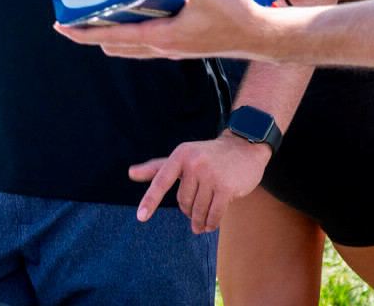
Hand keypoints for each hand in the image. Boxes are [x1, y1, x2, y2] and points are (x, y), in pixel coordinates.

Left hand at [54, 0, 282, 60]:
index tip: (60, 25)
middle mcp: (161, 47)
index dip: (81, 32)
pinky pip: (145, 41)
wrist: (261, 36)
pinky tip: (134, 10)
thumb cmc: (235, 15)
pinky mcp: (181, 44)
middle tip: (73, 15)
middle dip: (90, 32)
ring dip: (110, 32)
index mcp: (161, 38)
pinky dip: (130, 29)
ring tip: (96, 12)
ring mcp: (171, 48)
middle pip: (113, 44)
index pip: (110, 37)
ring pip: (129, 45)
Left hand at [128, 134, 271, 231]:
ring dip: (199, 220)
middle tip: (193, 211)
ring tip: (200, 224)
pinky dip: (211, 223)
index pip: (161, 181)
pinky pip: (214, 214)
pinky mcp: (226, 187)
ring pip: (198, 209)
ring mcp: (211, 175)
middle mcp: (194, 163)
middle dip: (187, 210)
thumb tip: (130, 173)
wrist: (243, 148)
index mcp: (180, 155)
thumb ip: (157, 168)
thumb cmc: (207, 155)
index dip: (150, 200)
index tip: (141, 217)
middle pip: (183, 201)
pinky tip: (210, 225)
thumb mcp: (182, 156)